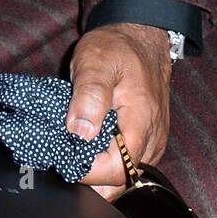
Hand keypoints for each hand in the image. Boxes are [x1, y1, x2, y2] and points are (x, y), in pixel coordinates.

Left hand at [66, 22, 171, 199]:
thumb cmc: (117, 47)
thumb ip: (89, 96)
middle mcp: (152, 138)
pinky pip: (129, 164)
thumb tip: (81, 134)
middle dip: (92, 179)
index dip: (89, 173)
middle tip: (64, 161)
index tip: (64, 161)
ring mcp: (152, 142)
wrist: (140, 37)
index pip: (118, 169)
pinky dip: (109, 164)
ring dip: (100, 173)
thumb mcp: (96, 61)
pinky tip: (88, 152)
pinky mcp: (148, 140)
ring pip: (126, 177)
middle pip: (123, 180)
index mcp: (141, 121)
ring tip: (73, 155)